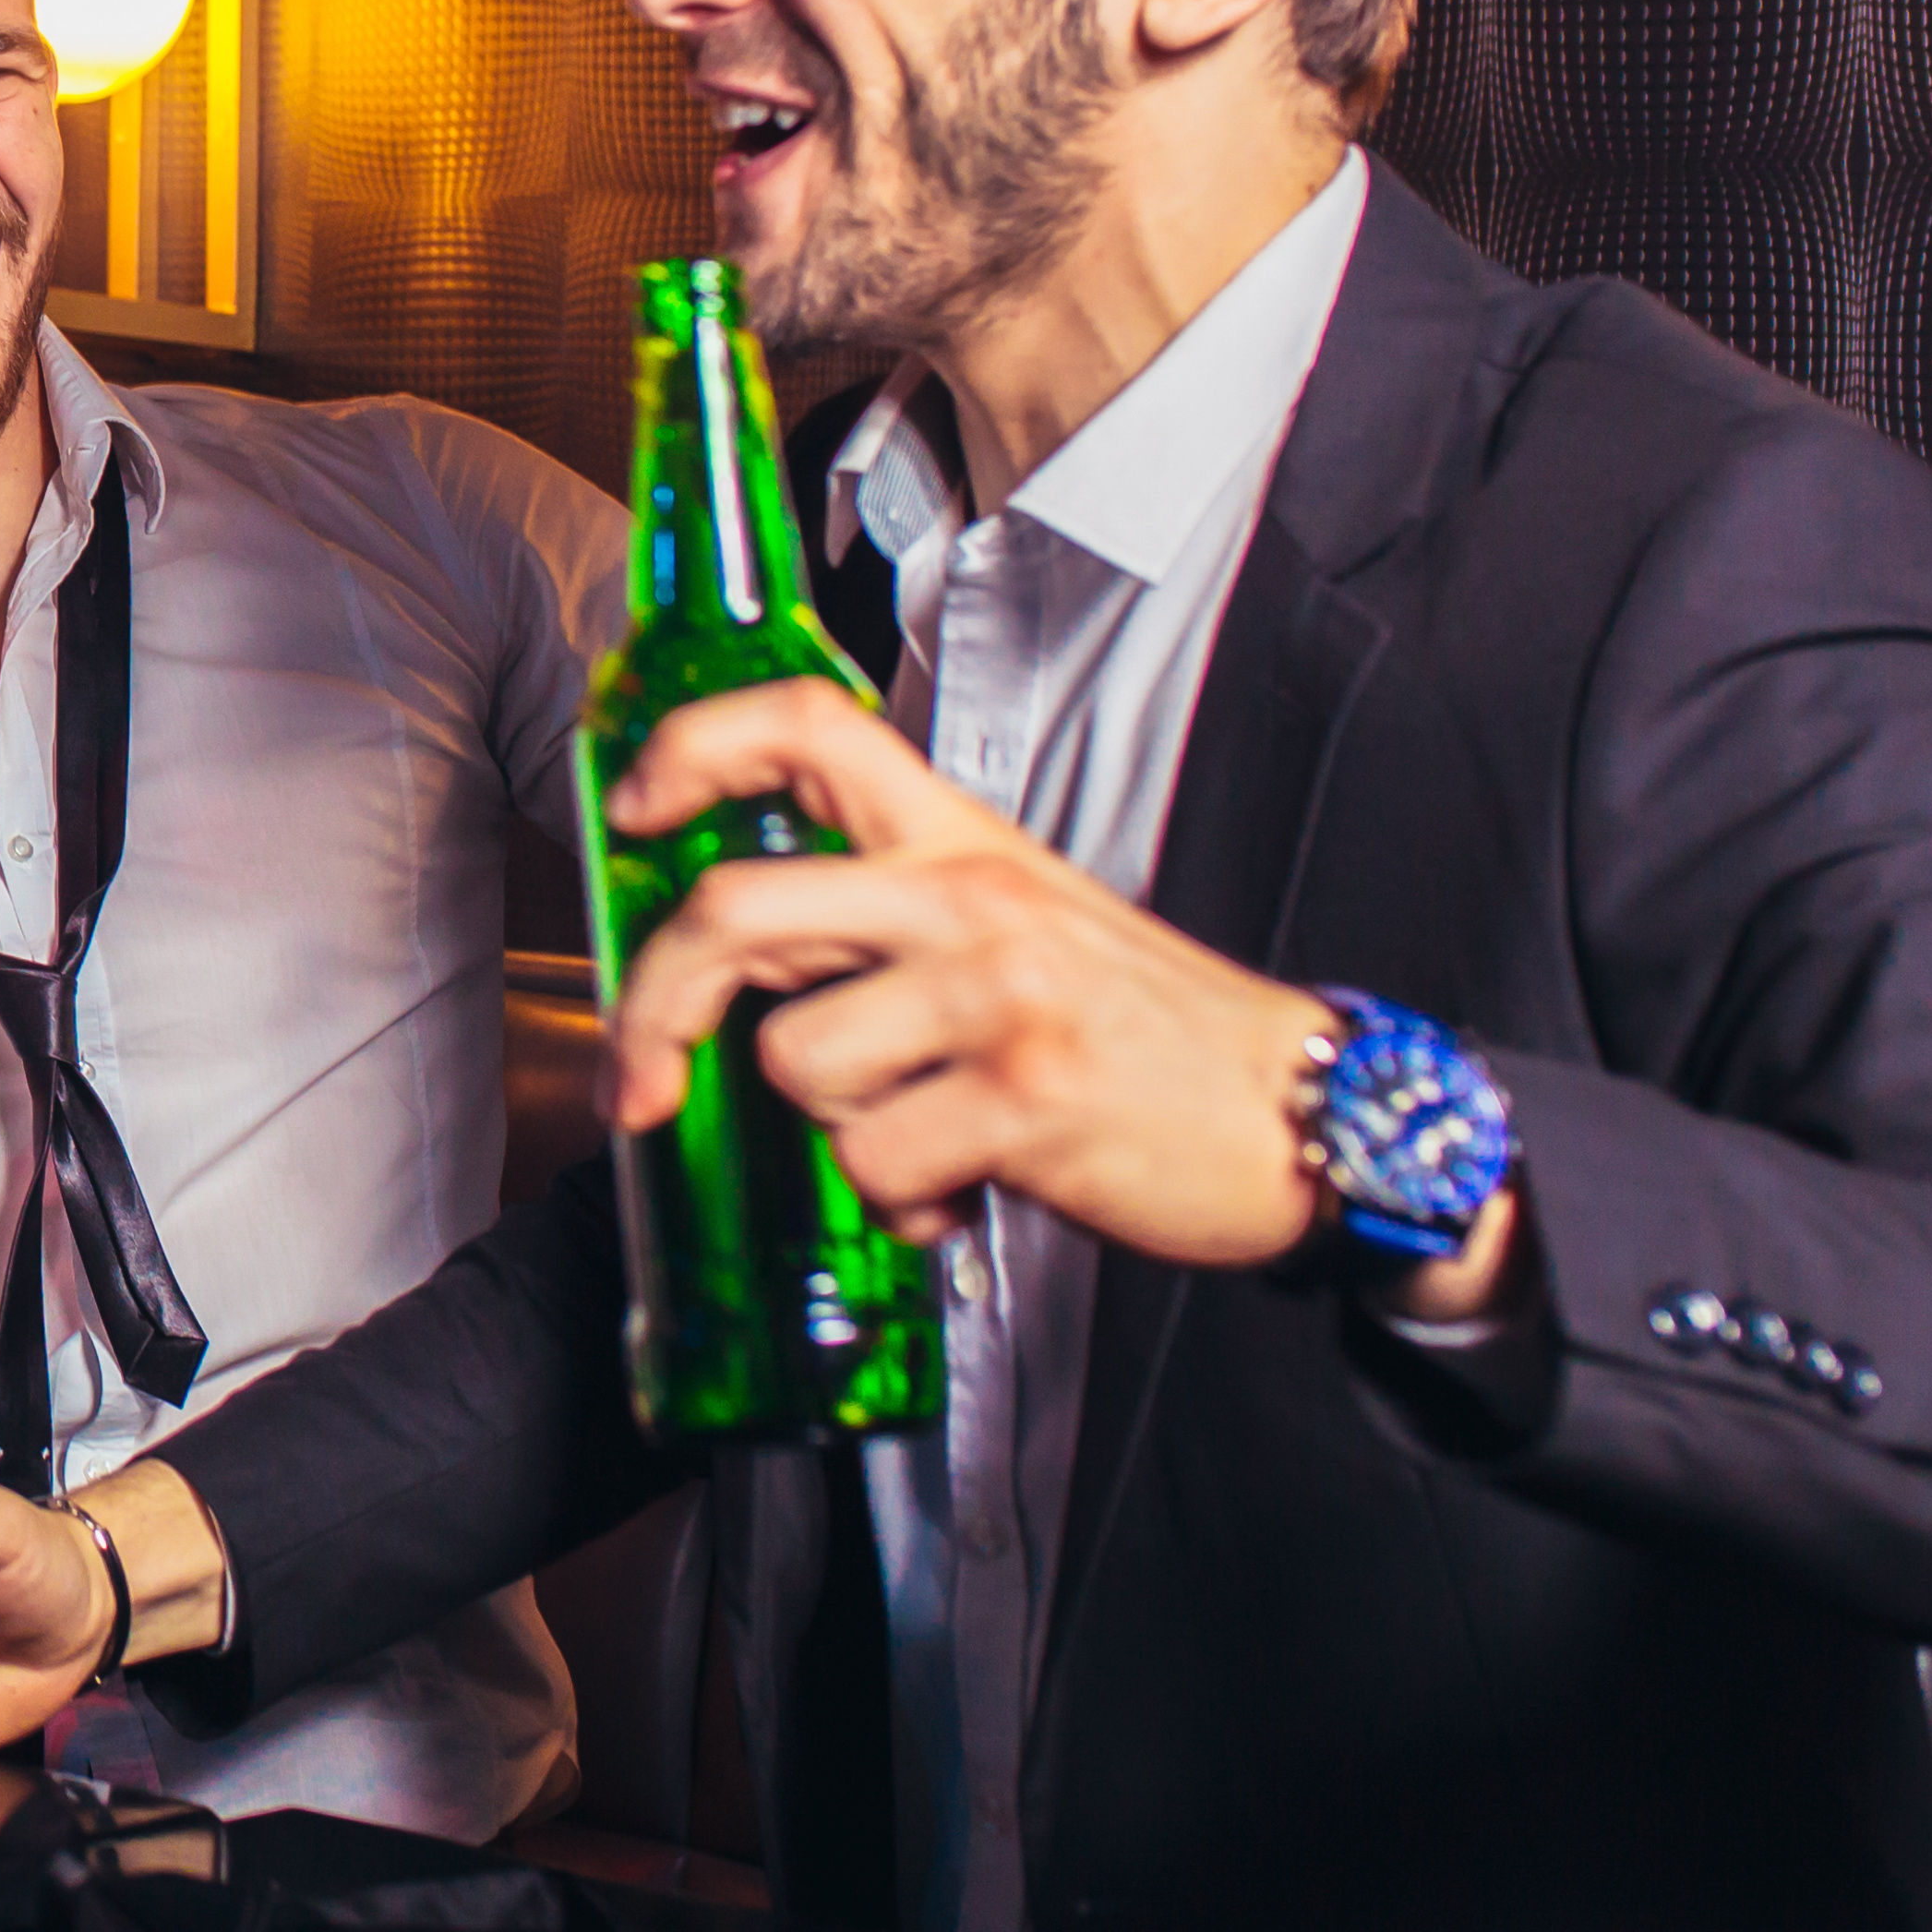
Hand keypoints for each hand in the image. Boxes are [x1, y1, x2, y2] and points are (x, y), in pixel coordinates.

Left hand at [601, 680, 1332, 1270]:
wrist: (1302, 1110)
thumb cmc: (1146, 1026)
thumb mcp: (1022, 921)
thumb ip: (890, 915)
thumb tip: (737, 961)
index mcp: (961, 840)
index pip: (808, 727)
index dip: (693, 748)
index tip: (628, 807)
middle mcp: (970, 899)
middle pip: (737, 911)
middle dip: (654, 1007)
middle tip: (640, 1075)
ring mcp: (997, 996)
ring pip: (798, 1063)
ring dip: (837, 1125)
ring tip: (920, 1134)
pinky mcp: (1023, 1100)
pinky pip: (873, 1163)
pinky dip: (899, 1204)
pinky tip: (959, 1189)